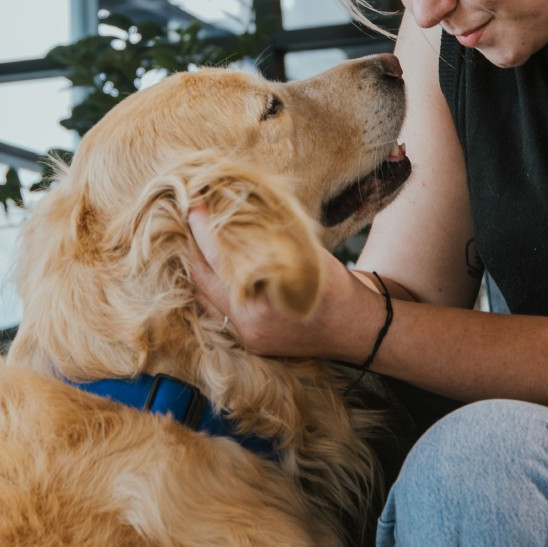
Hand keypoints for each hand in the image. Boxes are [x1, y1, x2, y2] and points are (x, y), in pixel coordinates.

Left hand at [186, 204, 357, 357]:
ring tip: (196, 240)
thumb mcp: (307, 254)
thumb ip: (270, 240)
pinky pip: (216, 313)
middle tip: (191, 217)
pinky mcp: (249, 343)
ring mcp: (248, 336)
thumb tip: (238, 211)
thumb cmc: (337, 286)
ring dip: (198, 269)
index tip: (194, 203)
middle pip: (203, 279)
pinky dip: (210, 289)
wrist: (357, 329)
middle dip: (193, 246)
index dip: (204, 227)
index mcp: (266, 297)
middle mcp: (251, 321)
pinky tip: (211, 270)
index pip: (220, 257)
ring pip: (204, 299)